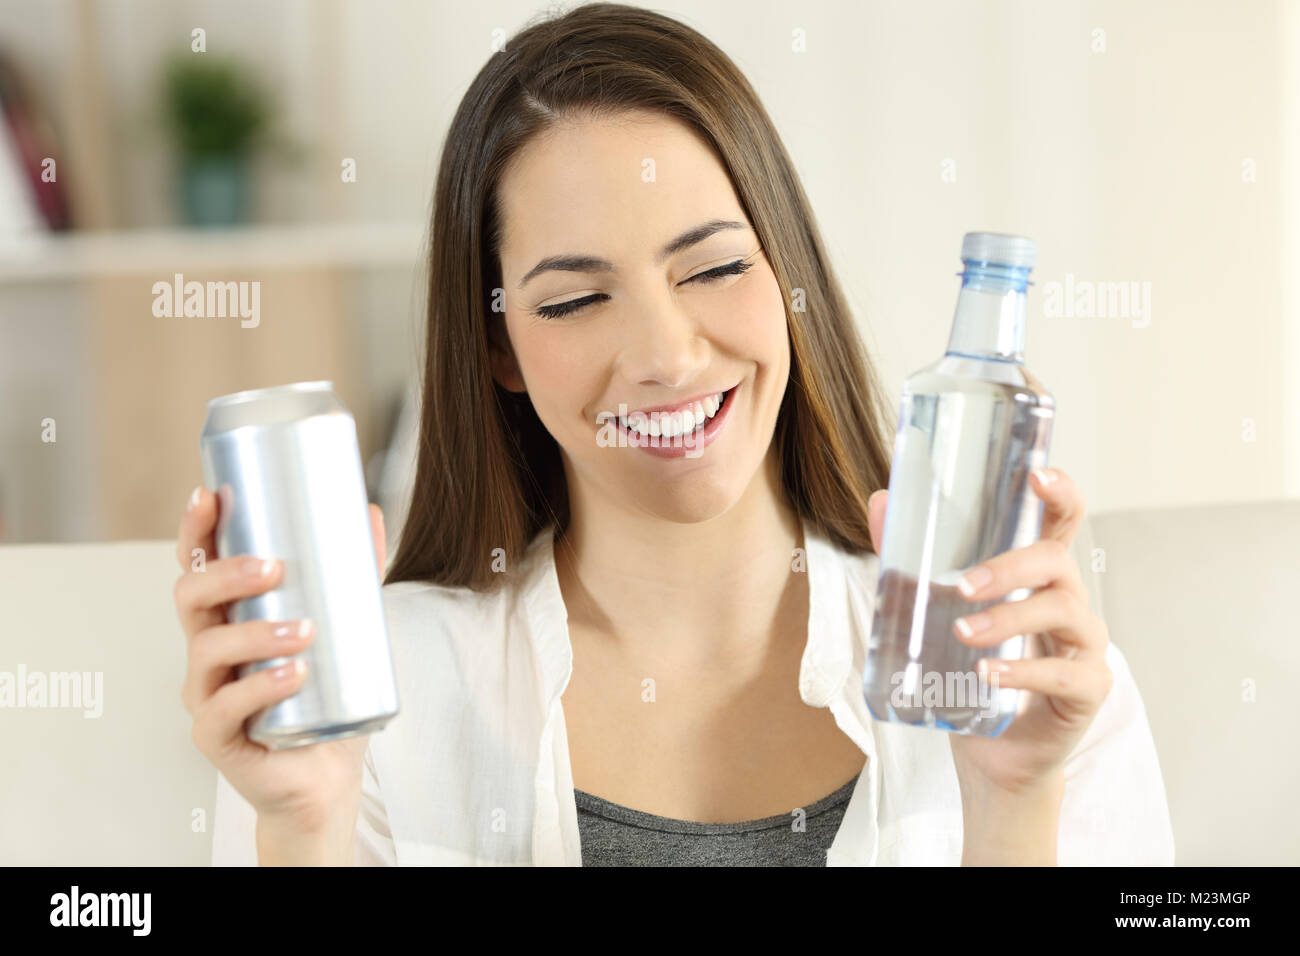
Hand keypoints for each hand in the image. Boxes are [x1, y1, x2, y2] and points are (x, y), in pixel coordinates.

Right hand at [175, 486, 387, 847]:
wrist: (326, 775)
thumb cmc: (325, 698)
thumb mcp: (346, 627)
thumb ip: (354, 572)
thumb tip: (369, 511)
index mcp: (229, 619)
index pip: (200, 566)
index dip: (196, 531)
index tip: (211, 497)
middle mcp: (208, 652)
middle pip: (191, 599)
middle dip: (226, 575)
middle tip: (274, 567)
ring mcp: (207, 694)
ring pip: (208, 651)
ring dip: (255, 634)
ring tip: (305, 631)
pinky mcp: (216, 737)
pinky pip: (223, 708)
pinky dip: (258, 688)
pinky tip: (292, 675)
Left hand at [867, 468, 1112, 797]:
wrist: (990, 750)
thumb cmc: (968, 669)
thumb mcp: (933, 610)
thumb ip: (909, 559)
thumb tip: (880, 501)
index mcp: (1038, 573)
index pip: (1061, 520)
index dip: (1059, 492)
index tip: (1036, 476)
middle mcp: (1068, 600)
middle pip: (1056, 561)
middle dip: (1010, 566)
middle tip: (962, 586)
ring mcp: (1084, 645)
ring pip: (1062, 612)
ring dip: (1009, 618)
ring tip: (963, 634)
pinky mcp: (1087, 689)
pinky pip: (1064, 673)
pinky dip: (1023, 671)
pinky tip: (989, 674)